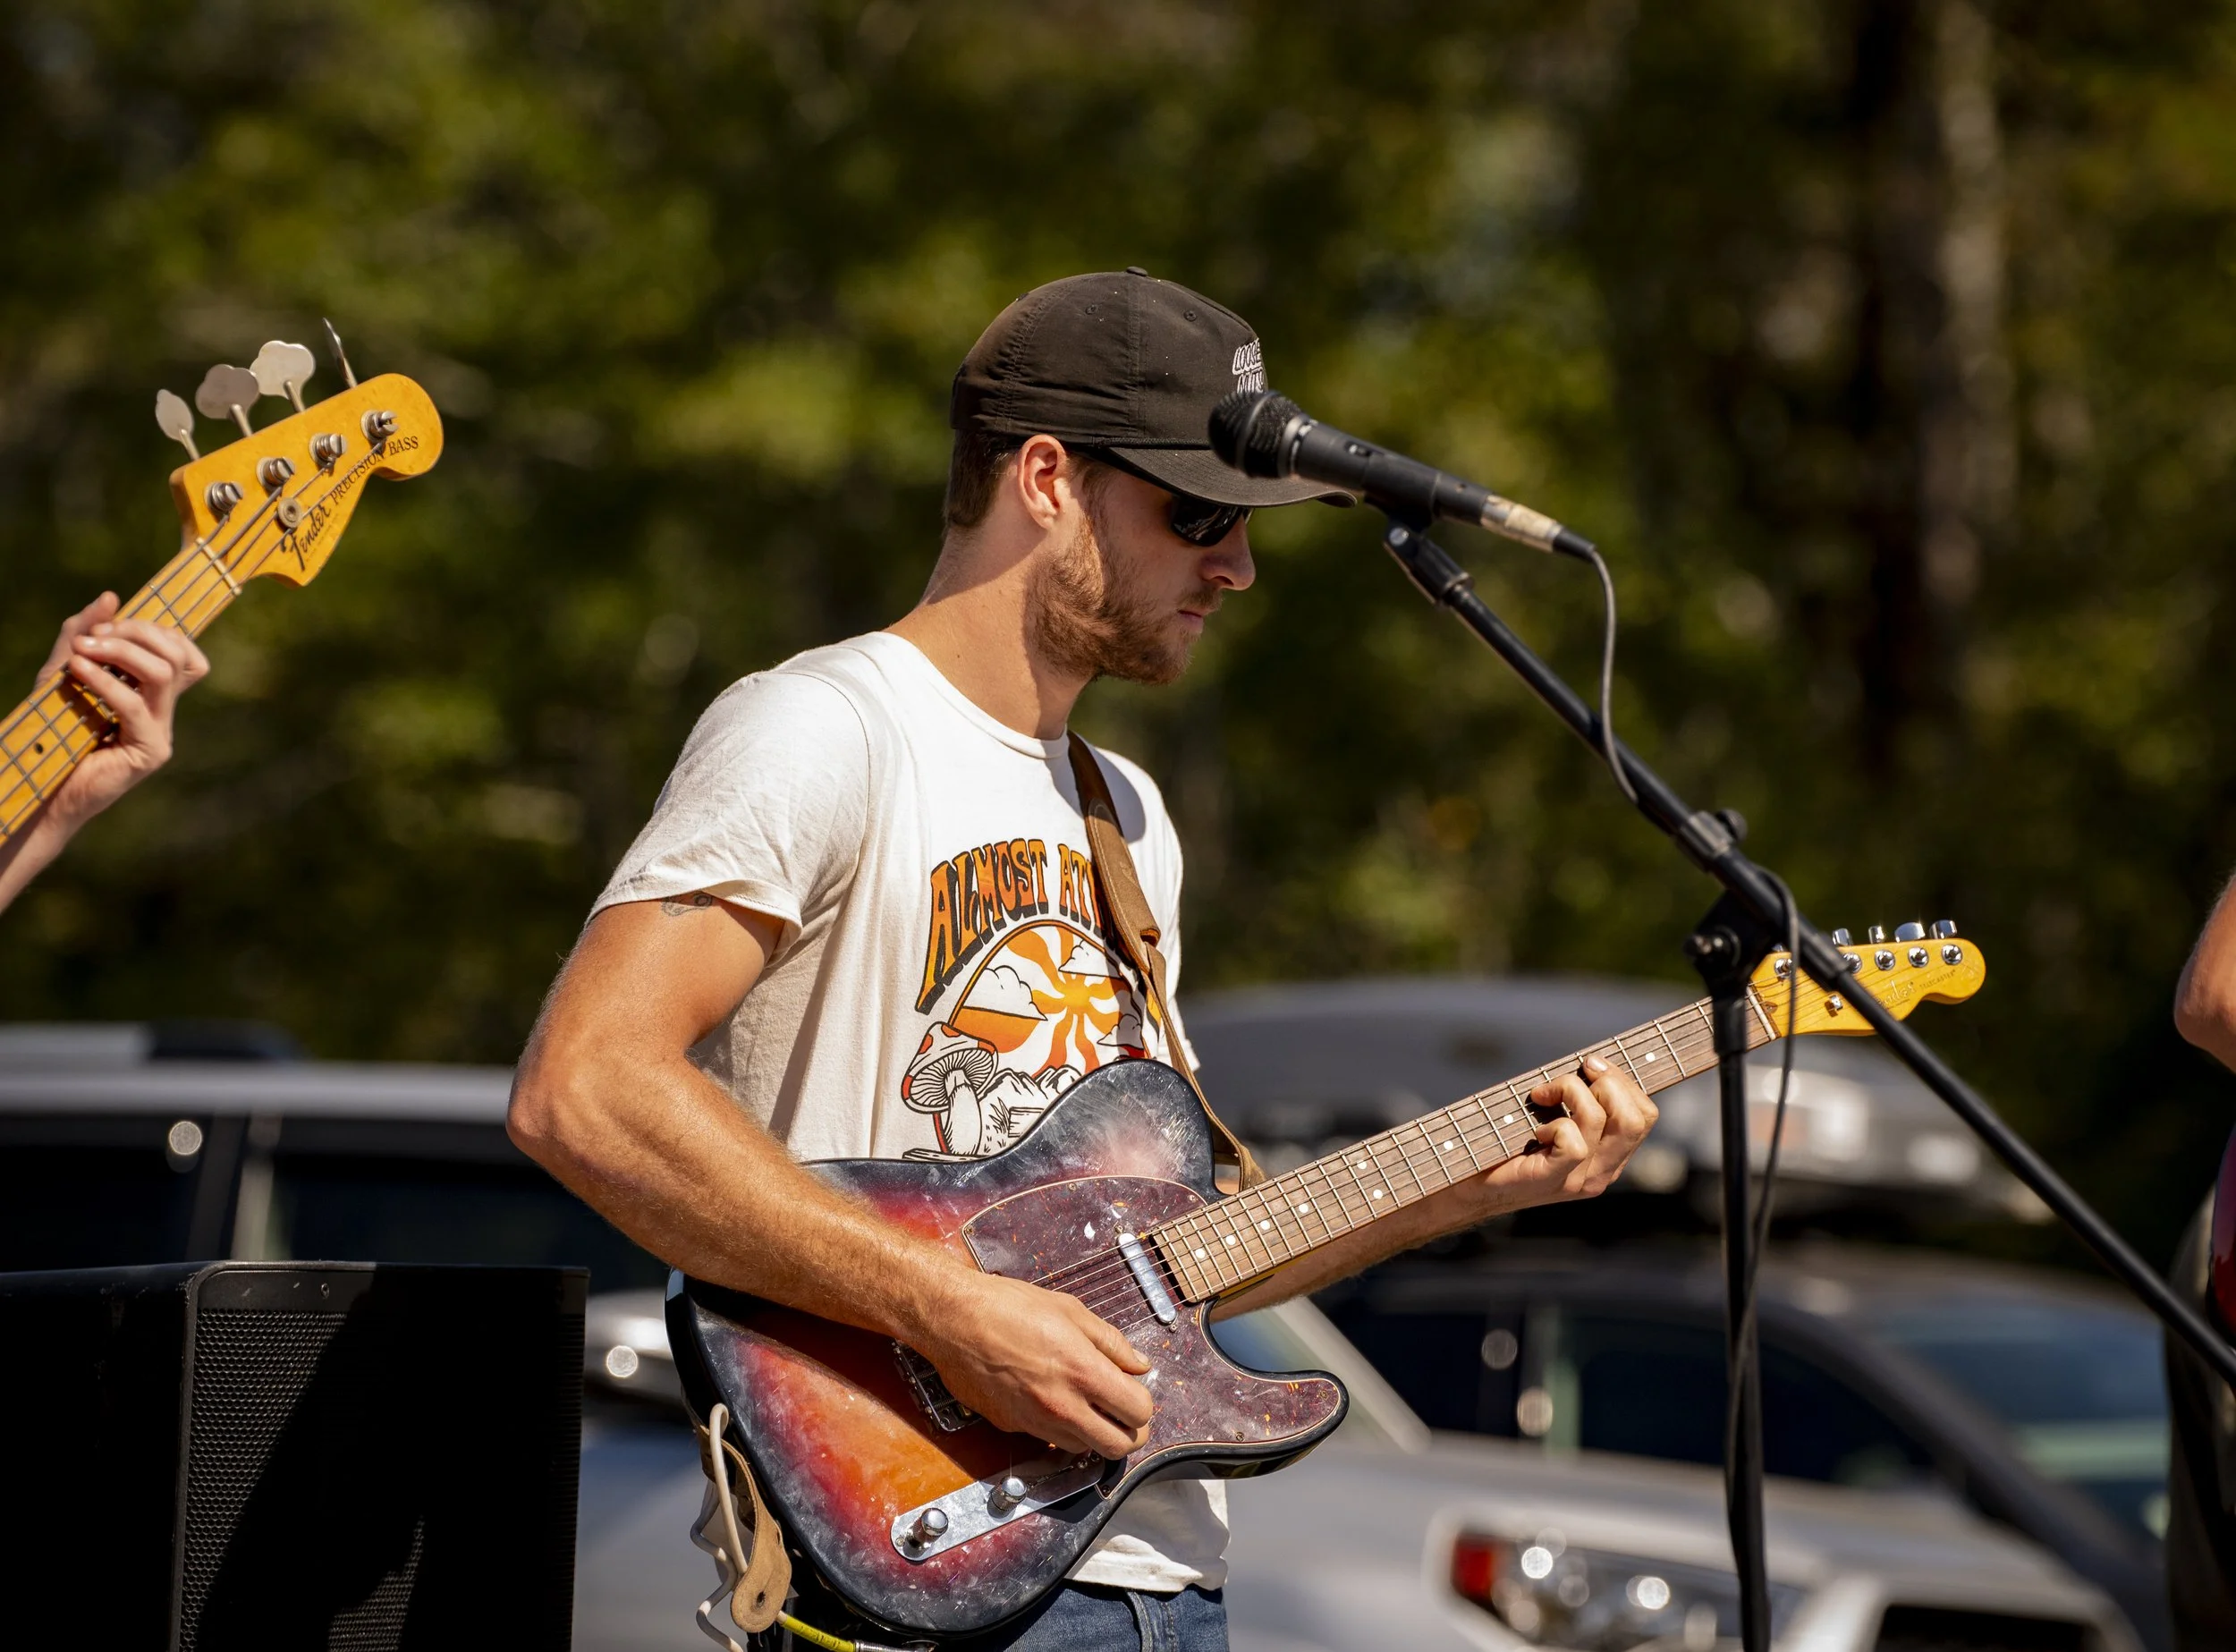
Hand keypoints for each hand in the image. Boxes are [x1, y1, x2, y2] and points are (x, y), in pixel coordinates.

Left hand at [36, 592, 208, 828]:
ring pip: (164, 674)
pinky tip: (77, 671)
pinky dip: (105, 682)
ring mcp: (161, 733)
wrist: (39, 785)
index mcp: (153, 694)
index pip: (183, 651)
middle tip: (93, 637)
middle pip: (178, 655)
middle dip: (137, 633)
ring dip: (121, 652)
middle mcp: (164, 711)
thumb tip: (111, 597)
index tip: (105, 627)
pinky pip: (136, 706)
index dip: (153, 628)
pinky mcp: (149, 751)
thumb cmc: (51, 731)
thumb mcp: (63, 672)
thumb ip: (82, 636)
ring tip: (83, 650)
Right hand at [911, 1266, 1153, 1459]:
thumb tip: (1139, 1365)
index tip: (1136, 1391)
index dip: (1143, 1403)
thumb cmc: (1007, 1307)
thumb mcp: (1070, 1310)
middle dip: (1129, 1432)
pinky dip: (1061, 1428)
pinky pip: (1050, 1439)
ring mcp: (1036, 1421)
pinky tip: (1054, 1400)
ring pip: (1085, 1448)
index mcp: (1083, 1371)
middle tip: (1123, 1412)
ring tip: (1087, 1402)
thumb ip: (1111, 1342)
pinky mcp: (1013, 1427)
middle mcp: (1062, 1405)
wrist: (953, 1319)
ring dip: (1094, 1432)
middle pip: (1118, 1446)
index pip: (1138, 1412)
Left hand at [1464, 1054, 1659, 1213]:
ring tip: (1542, 1095)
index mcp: (1610, 1156)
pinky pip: (1574, 1142)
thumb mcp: (1550, 1116)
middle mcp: (1603, 1171)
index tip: (1590, 1064)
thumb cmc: (1505, 1141)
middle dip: (1606, 1080)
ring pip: (1601, 1120)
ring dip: (1568, 1091)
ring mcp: (1580, 1179)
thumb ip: (1576, 1098)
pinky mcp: (1554, 1180)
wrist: (1468, 1186)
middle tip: (1569, 1075)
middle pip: (1636, 1117)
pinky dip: (1554, 1123)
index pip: (1646, 1115)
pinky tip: (1535, 1129)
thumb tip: (1592, 1062)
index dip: (1624, 1081)